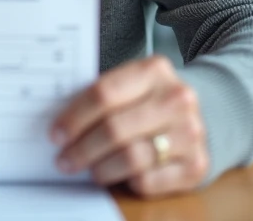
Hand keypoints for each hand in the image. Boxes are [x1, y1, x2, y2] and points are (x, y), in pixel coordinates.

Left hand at [50, 55, 208, 197]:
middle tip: (64, 159)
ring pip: (131, 158)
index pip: (104, 93)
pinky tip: (120, 175)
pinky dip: (127, 181)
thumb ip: (101, 97)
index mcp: (154, 70)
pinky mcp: (196, 165)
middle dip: (82, 148)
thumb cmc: (149, 100)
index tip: (56, 133)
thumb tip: (59, 123)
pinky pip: (148, 180)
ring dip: (100, 168)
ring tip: (89, 169)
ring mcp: (190, 133)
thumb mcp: (130, 85)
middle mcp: (177, 99)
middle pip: (115, 128)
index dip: (75, 117)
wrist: (196, 115)